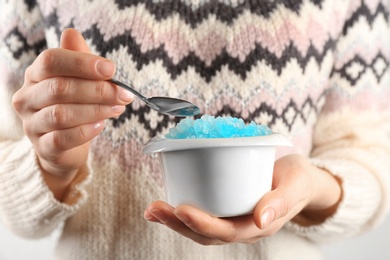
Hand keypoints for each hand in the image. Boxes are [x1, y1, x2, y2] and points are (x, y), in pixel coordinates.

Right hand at [12, 29, 132, 199]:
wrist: (64, 147)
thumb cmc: (73, 107)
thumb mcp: (77, 81)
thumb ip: (77, 60)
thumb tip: (73, 34)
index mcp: (36, 75)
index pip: (51, 61)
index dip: (82, 63)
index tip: (111, 69)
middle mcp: (28, 98)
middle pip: (60, 88)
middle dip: (97, 90)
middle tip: (123, 94)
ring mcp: (32, 124)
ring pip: (61, 114)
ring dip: (95, 110)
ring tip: (117, 109)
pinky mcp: (42, 147)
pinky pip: (63, 138)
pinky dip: (86, 131)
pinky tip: (101, 126)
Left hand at [144, 154, 340, 244]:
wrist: (301, 180)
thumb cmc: (299, 179)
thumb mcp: (297, 183)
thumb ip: (282, 201)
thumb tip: (261, 219)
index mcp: (261, 225)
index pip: (228, 231)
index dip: (203, 224)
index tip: (181, 209)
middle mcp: (244, 227)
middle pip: (207, 234)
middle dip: (178, 224)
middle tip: (155, 209)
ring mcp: (234, 219)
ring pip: (201, 228)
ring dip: (174, 220)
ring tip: (152, 210)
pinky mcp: (227, 208)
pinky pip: (203, 214)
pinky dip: (181, 212)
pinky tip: (165, 204)